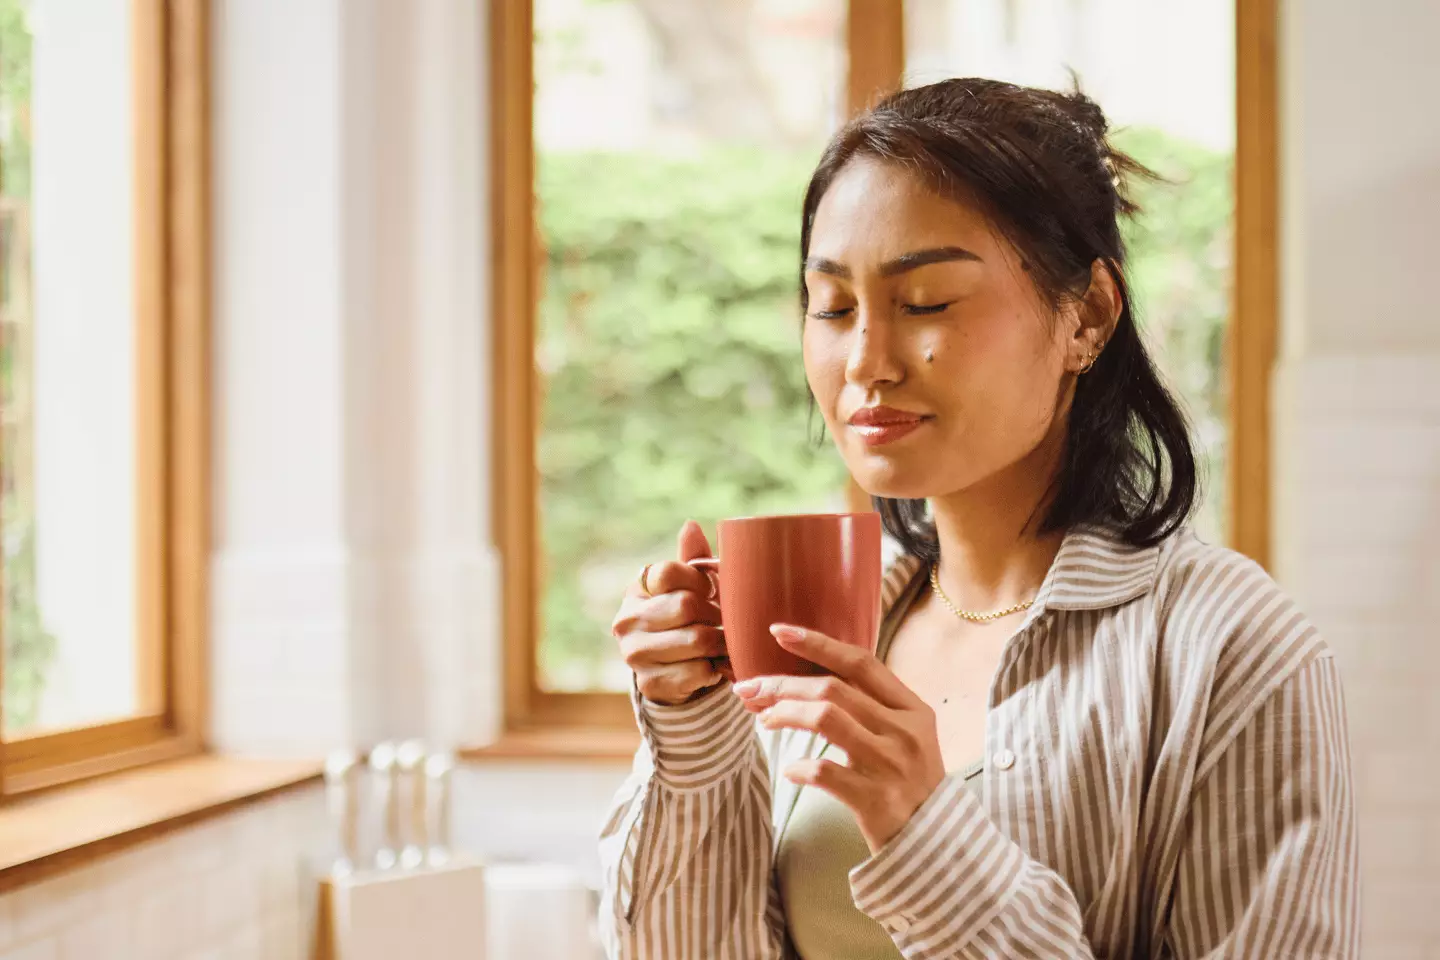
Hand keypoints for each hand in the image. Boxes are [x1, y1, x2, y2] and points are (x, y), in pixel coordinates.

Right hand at [611, 520, 730, 705]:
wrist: (672, 674)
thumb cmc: (687, 621)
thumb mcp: (690, 588)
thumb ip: (692, 559)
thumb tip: (691, 526)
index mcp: (637, 590)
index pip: (670, 572)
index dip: (700, 581)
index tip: (711, 592)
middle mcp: (627, 620)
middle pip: (687, 606)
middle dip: (716, 615)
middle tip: (727, 622)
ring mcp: (635, 654)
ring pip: (696, 640)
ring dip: (721, 644)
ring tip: (726, 644)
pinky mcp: (649, 684)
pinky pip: (698, 671)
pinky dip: (715, 670)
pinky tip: (715, 666)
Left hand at [732, 624, 944, 852]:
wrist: (937, 842)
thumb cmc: (911, 783)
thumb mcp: (906, 736)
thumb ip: (869, 708)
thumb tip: (805, 682)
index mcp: (912, 709)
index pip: (861, 662)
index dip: (818, 643)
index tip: (779, 632)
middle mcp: (903, 731)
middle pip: (833, 689)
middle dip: (783, 684)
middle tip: (751, 688)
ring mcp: (890, 765)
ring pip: (825, 719)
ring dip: (786, 714)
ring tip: (765, 720)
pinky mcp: (875, 799)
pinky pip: (823, 772)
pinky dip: (798, 768)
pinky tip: (790, 771)